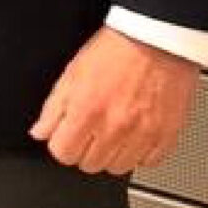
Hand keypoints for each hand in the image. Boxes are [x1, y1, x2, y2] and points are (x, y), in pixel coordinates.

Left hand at [30, 25, 201, 174]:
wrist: (157, 39)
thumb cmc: (117, 50)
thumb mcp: (72, 72)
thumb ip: (53, 108)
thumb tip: (40, 132)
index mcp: (87, 111)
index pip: (63, 153)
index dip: (62, 144)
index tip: (68, 136)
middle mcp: (115, 127)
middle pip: (89, 164)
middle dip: (86, 149)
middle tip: (92, 129)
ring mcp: (142, 134)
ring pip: (118, 167)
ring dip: (112, 153)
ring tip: (114, 130)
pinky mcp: (166, 136)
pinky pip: (148, 162)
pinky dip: (141, 152)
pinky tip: (136, 133)